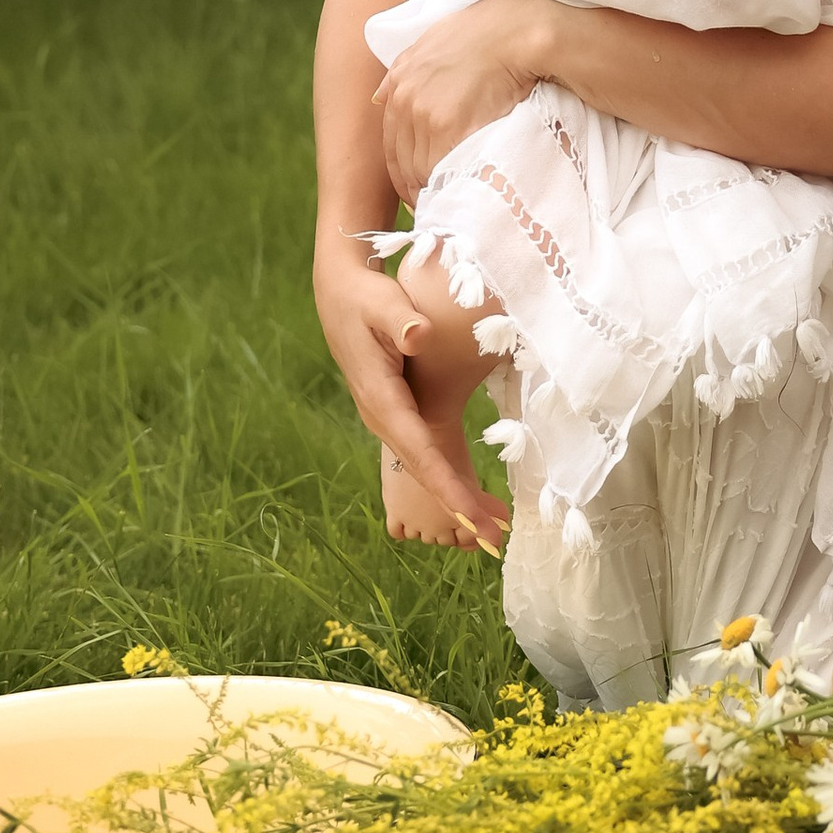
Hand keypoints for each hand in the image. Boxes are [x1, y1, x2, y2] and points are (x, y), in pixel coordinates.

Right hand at [311, 226, 491, 535]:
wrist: (338, 293)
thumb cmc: (365, 297)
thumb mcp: (382, 301)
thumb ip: (401, 319)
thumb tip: (419, 335)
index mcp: (380, 398)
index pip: (418, 450)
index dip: (446, 485)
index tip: (471, 515)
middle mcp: (381, 418)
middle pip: (423, 471)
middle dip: (457, 506)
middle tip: (493, 538)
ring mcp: (387, 420)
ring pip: (423, 467)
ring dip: (454, 499)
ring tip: (490, 529)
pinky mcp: (395, 415)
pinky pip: (422, 455)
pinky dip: (446, 479)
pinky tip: (469, 497)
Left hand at [372, 0, 556, 205]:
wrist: (516, 33)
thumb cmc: (487, 34)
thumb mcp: (434, 41)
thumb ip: (405, 71)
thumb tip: (378, 97)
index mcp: (399, 81)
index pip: (392, 141)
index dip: (403, 169)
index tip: (418, 186)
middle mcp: (404, 98)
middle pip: (401, 159)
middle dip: (414, 184)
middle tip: (433, 203)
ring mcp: (423, 114)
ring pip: (419, 168)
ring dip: (431, 189)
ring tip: (449, 204)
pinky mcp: (447, 127)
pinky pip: (439, 168)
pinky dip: (447, 185)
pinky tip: (459, 196)